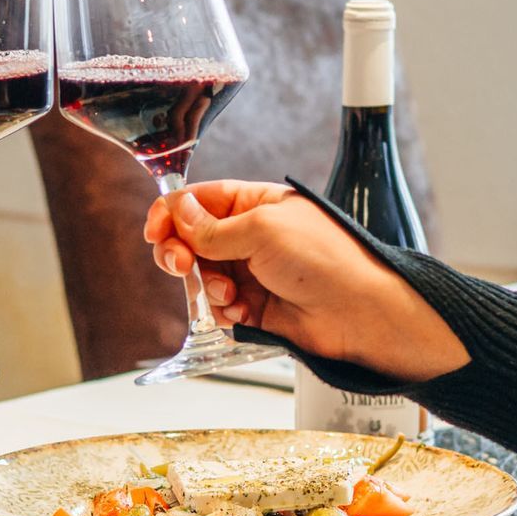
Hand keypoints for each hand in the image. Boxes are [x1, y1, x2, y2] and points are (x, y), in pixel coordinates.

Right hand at [143, 180, 467, 380]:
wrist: (360, 314)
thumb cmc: (326, 261)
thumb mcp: (262, 230)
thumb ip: (213, 227)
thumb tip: (178, 212)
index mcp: (256, 205)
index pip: (199, 201)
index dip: (172, 213)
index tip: (155, 231)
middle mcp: (251, 236)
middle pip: (192, 239)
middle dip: (180, 253)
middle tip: (179, 265)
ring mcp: (252, 271)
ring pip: (201, 276)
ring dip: (207, 285)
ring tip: (229, 292)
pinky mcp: (254, 306)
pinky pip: (218, 306)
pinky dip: (222, 309)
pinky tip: (242, 310)